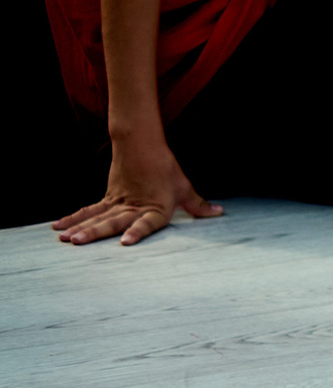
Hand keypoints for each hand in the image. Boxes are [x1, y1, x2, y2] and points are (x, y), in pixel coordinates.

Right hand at [55, 136, 221, 246]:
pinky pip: (90, 210)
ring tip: (66, 239)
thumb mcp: (184, 187)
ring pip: (97, 216)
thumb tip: (218, 212)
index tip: (126, 242)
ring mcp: (118, 202)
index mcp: (156, 208)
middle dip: (94, 232)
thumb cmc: (165, 168)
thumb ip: (198, 205)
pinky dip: (74, 218)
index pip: (147, 223)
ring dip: (80, 226)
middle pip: (112, 221)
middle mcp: (134, 207)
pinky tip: (59, 227)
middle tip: (77, 242)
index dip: (137, 232)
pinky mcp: (108, 197)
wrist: (142, 145)